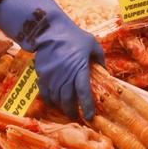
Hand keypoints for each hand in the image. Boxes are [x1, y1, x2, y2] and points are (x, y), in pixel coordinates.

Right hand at [0, 0, 103, 118]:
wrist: (49, 31)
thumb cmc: (74, 37)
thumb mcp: (92, 44)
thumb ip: (100, 59)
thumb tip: (106, 72)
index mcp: (79, 69)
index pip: (83, 93)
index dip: (87, 106)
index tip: (89, 117)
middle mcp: (65, 76)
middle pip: (68, 100)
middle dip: (72, 111)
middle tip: (75, 116)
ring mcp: (52, 77)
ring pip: (56, 99)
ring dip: (61, 107)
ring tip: (66, 109)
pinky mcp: (42, 75)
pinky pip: (45, 93)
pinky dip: (50, 100)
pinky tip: (54, 102)